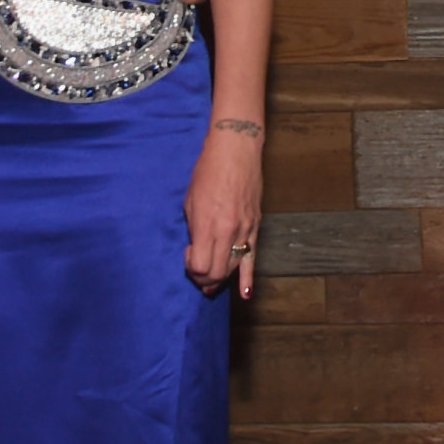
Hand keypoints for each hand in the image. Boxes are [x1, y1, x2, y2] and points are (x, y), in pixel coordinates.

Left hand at [184, 122, 261, 298]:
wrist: (236, 150)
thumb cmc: (208, 171)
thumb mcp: (191, 201)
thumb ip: (194, 229)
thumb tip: (197, 249)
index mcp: (207, 225)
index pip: (198, 266)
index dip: (190, 268)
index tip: (188, 256)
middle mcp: (227, 231)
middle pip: (215, 273)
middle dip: (203, 279)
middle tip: (196, 272)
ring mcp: (244, 230)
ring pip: (232, 268)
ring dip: (219, 278)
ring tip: (211, 281)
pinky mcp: (255, 226)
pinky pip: (252, 258)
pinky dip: (247, 278)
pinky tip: (245, 293)